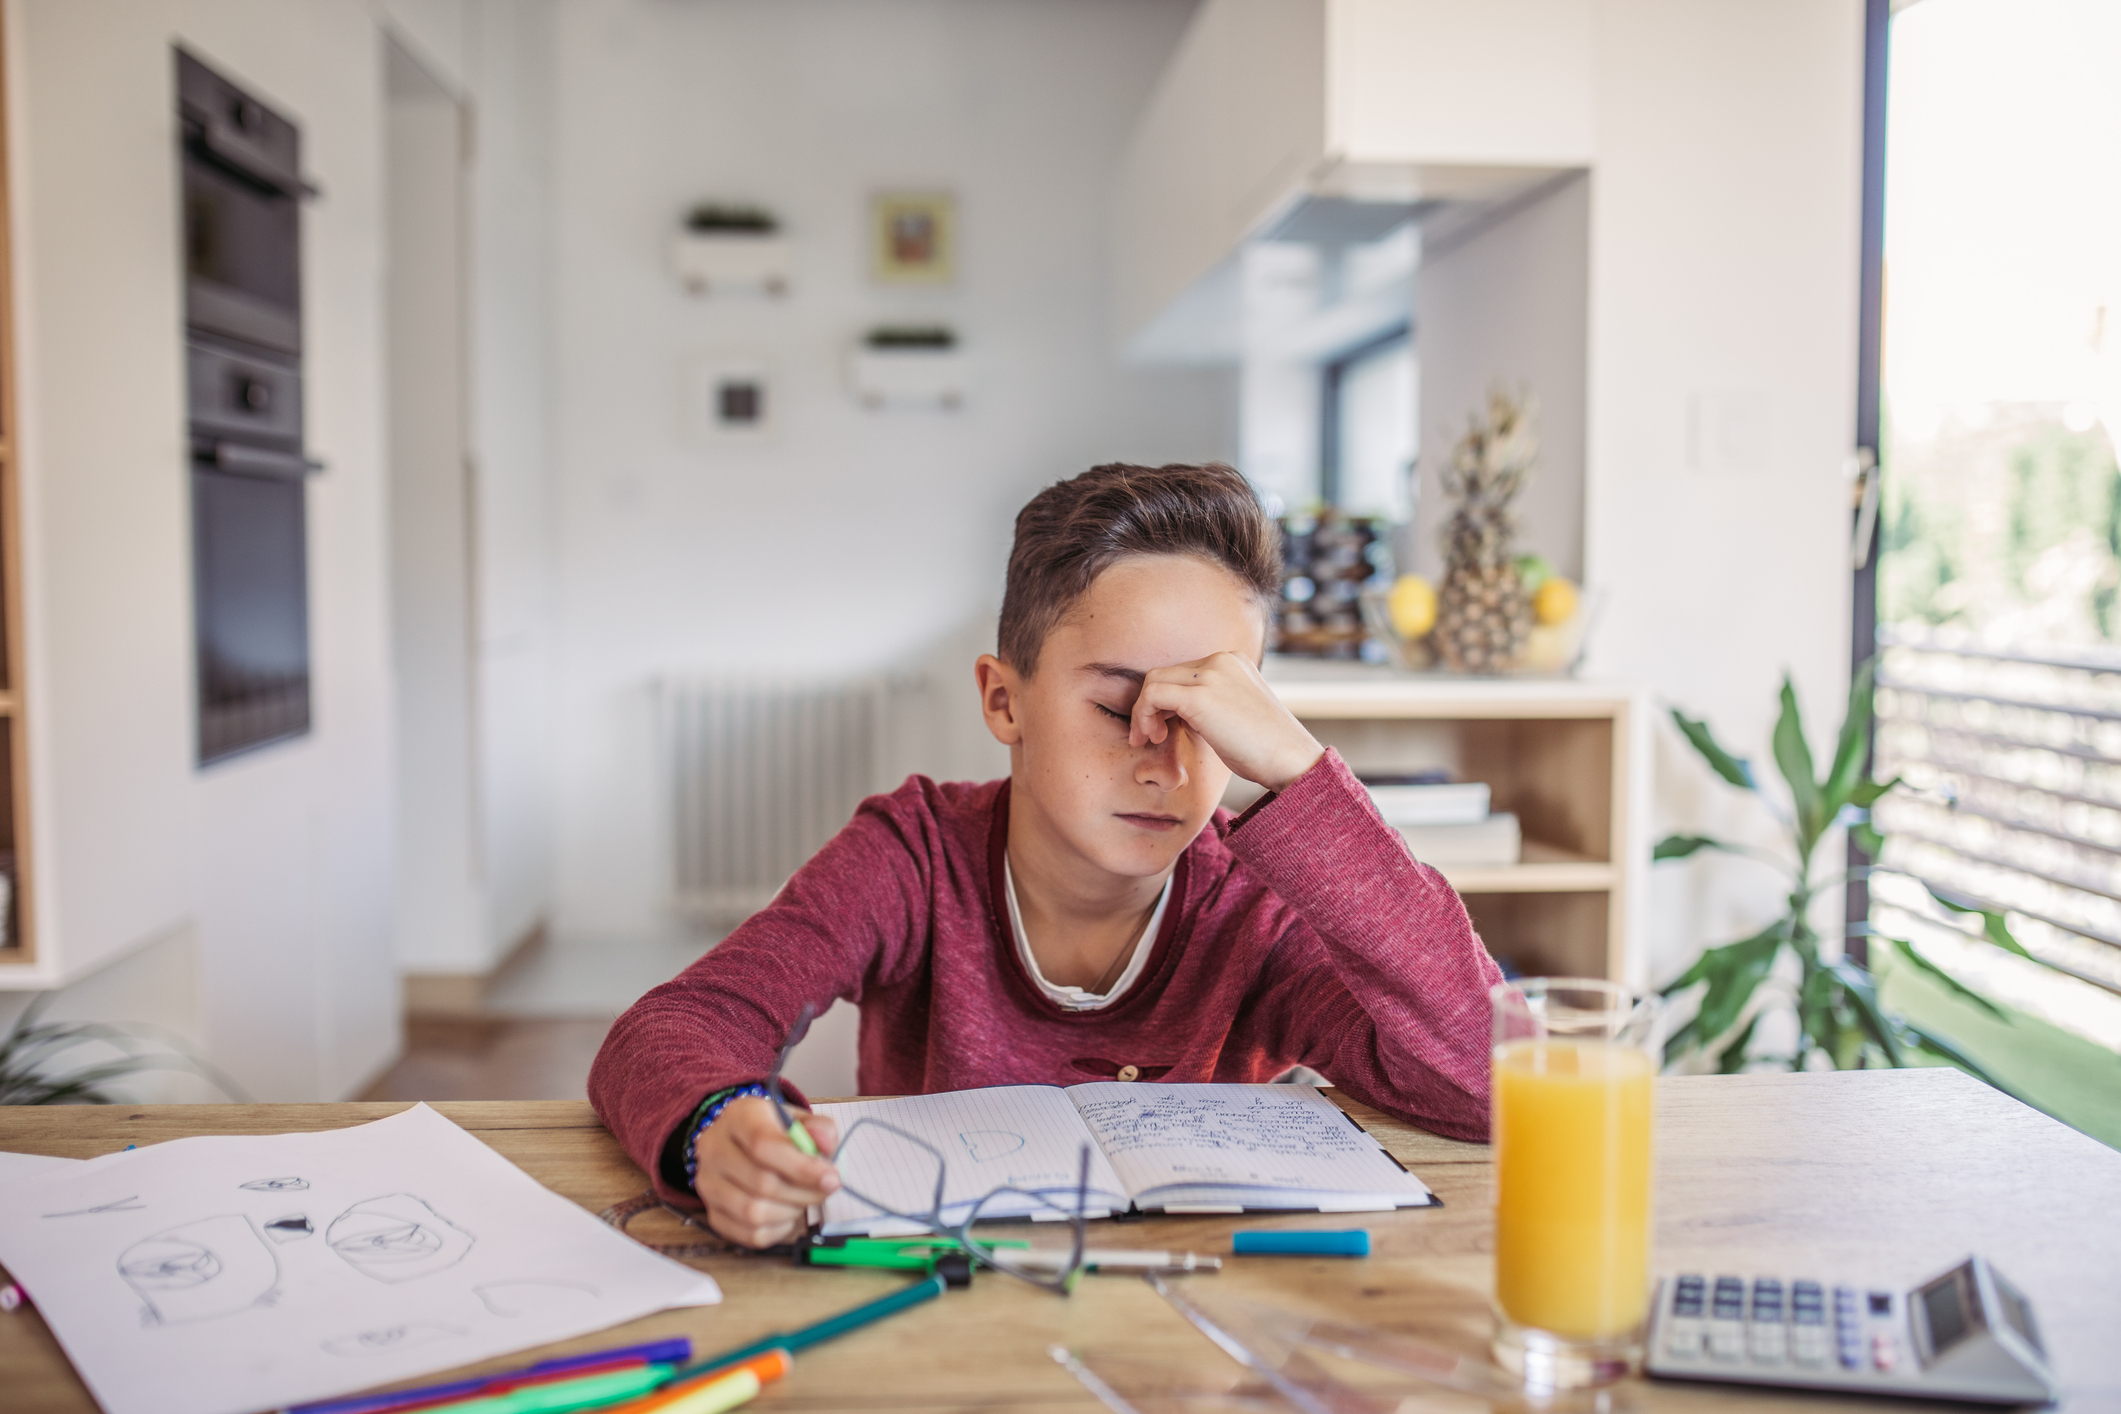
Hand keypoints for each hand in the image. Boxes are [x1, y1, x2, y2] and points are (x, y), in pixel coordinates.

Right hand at [691, 1097, 840, 1247]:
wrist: (742, 1143)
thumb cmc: (775, 1132)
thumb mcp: (800, 1120)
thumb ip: (820, 1129)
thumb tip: (823, 1144)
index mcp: (738, 1117)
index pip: (764, 1145)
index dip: (802, 1167)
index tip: (832, 1178)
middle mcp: (715, 1149)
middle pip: (761, 1183)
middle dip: (804, 1192)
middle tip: (825, 1190)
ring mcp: (708, 1184)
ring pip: (753, 1213)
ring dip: (791, 1212)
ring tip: (803, 1198)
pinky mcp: (712, 1213)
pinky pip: (749, 1234)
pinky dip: (778, 1230)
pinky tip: (787, 1213)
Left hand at [1129, 652, 1324, 792]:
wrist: (1290, 760)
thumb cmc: (1265, 749)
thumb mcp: (1235, 715)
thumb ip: (1208, 704)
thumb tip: (1176, 712)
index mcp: (1232, 661)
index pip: (1183, 672)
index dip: (1166, 700)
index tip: (1162, 728)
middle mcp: (1221, 660)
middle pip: (1165, 673)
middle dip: (1149, 704)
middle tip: (1150, 736)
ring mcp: (1211, 675)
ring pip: (1153, 681)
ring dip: (1143, 711)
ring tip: (1149, 739)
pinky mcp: (1199, 697)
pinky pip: (1153, 695)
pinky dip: (1143, 715)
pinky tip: (1153, 737)